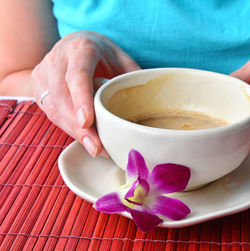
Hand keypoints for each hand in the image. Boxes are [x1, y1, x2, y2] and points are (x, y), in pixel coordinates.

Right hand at [32, 31, 139, 156]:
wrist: (73, 44)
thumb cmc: (103, 54)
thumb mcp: (122, 59)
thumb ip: (133, 78)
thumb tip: (154, 103)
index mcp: (81, 48)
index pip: (77, 75)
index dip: (81, 99)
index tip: (87, 122)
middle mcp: (58, 59)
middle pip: (63, 96)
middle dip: (79, 126)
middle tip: (97, 147)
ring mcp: (44, 73)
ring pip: (54, 107)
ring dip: (74, 132)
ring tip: (96, 148)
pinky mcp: (38, 87)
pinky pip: (51, 113)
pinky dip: (69, 129)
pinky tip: (86, 140)